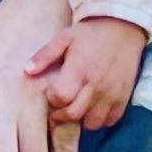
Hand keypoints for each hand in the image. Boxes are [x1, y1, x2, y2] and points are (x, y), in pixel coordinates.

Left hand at [24, 16, 148, 130]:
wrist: (123, 28)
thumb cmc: (90, 34)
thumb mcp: (64, 37)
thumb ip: (45, 55)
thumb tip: (27, 71)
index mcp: (80, 68)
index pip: (61, 97)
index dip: (52, 99)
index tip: (51, 93)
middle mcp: (97, 84)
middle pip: (74, 114)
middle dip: (61, 115)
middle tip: (57, 107)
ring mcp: (112, 93)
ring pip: (93, 123)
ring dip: (81, 119)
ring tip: (77, 106)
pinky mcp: (124, 98)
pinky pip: (110, 121)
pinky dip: (100, 119)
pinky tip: (93, 107)